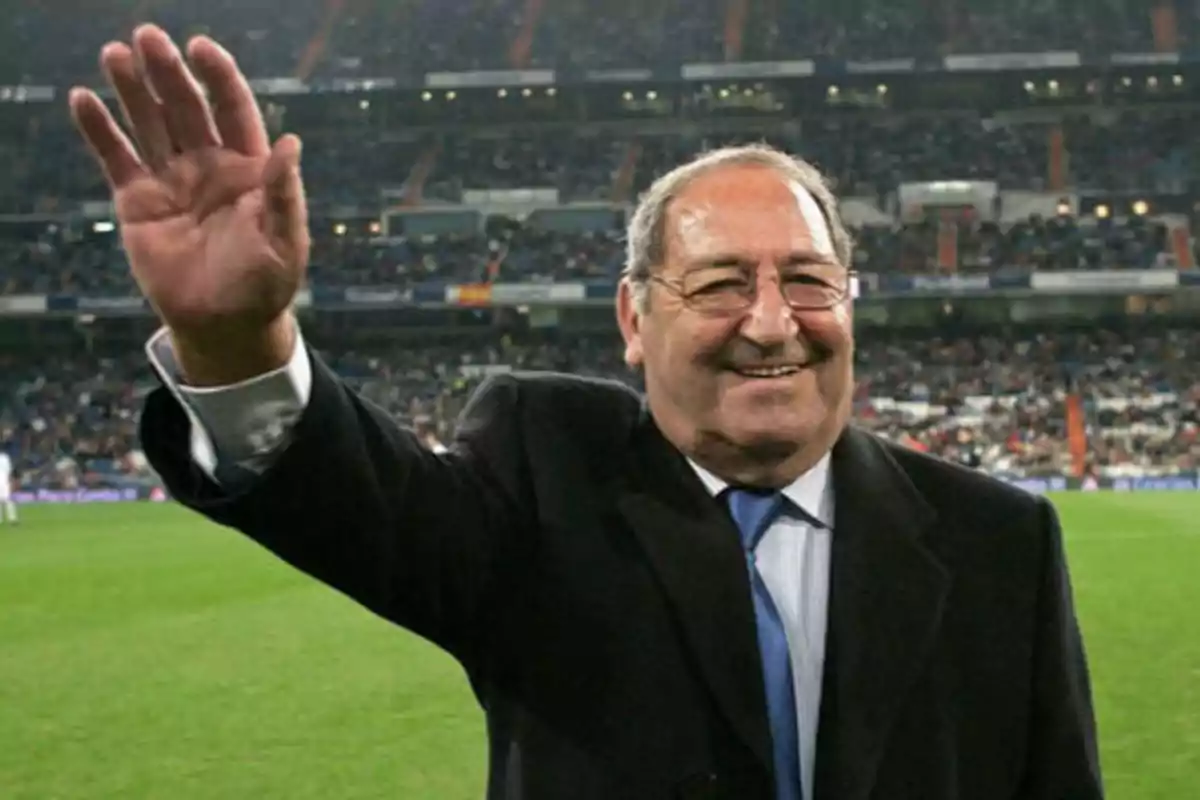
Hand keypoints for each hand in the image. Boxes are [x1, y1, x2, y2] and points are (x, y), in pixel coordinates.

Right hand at [68, 25, 308, 384]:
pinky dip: (99, 130)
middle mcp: (209, 165)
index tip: (201, 48)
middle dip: (168, 73)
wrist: (226, 325)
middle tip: (148, 37)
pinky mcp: (138, 202)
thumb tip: (291, 144)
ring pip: (149, 124)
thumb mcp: (284, 242)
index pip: (233, 110)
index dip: (219, 78)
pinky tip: (83, 100)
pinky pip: (116, 158)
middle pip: (186, 108)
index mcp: (249, 168)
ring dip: (132, 90)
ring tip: (115, 54)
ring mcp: (172, 181)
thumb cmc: (265, 285)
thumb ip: (284, 194)